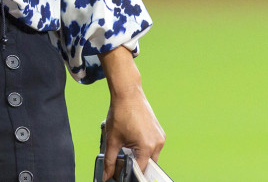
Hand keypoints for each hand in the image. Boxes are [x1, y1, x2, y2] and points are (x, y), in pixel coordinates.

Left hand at [100, 48, 164, 178]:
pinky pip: (153, 146)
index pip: (141, 170)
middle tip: (122, 160)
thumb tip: (106, 176)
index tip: (121, 174)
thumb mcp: (112, 139)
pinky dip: (143, 147)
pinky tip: (132, 138)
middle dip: (135, 164)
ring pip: (150, 156)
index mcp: (147, 147)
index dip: (129, 174)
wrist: (128, 94)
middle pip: (147, 164)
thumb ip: (110, 160)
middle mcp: (158, 144)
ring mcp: (160, 138)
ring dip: (139, 155)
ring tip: (126, 145)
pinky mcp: (160, 132)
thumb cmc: (120, 113)